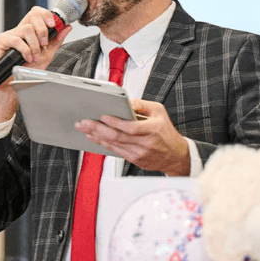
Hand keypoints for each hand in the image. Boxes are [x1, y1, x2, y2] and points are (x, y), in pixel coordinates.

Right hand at [0, 7, 71, 125]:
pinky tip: (26, 58)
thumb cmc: (27, 71)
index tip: (53, 25)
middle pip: (32, 14)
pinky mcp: (1, 41)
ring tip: (34, 56)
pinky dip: (25, 50)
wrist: (14, 84)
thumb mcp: (46, 55)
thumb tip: (66, 28)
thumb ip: (56, 41)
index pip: (37, 13)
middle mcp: (19, 30)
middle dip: (43, 29)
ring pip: (27, 28)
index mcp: (30, 32)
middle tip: (44, 44)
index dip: (46, 15)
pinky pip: (16, 39)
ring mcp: (10, 35)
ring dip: (34, 45)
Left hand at [74, 98, 190, 174]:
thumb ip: (141, 105)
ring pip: (114, 144)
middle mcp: (145, 142)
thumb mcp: (159, 111)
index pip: (131, 127)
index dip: (115, 122)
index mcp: (153, 129)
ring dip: (96, 136)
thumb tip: (126, 101)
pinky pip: (115, 151)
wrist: (174, 155)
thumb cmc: (166, 132)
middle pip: (117, 136)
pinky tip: (94, 137)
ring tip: (85, 128)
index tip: (103, 116)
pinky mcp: (134, 159)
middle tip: (85, 122)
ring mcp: (139, 153)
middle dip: (98, 128)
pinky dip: (103, 143)